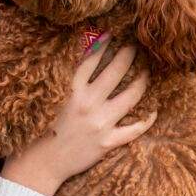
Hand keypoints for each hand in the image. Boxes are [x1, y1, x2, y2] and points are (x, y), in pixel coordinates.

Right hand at [0, 36, 155, 195]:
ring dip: (142, 80)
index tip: (113, 33)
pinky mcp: (107, 142)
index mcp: (70, 91)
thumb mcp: (49, 99)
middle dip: (129, 55)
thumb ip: (65, 81)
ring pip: (131, 96)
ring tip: (147, 71)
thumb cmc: (42, 129)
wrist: (42, 163)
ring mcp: (99, 123)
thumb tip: (81, 55)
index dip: (104, 44)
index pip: (91, 60)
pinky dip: (146, 120)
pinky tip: (153, 111)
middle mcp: (87, 104)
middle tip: (137, 46)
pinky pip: (134, 129)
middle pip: (116, 72)